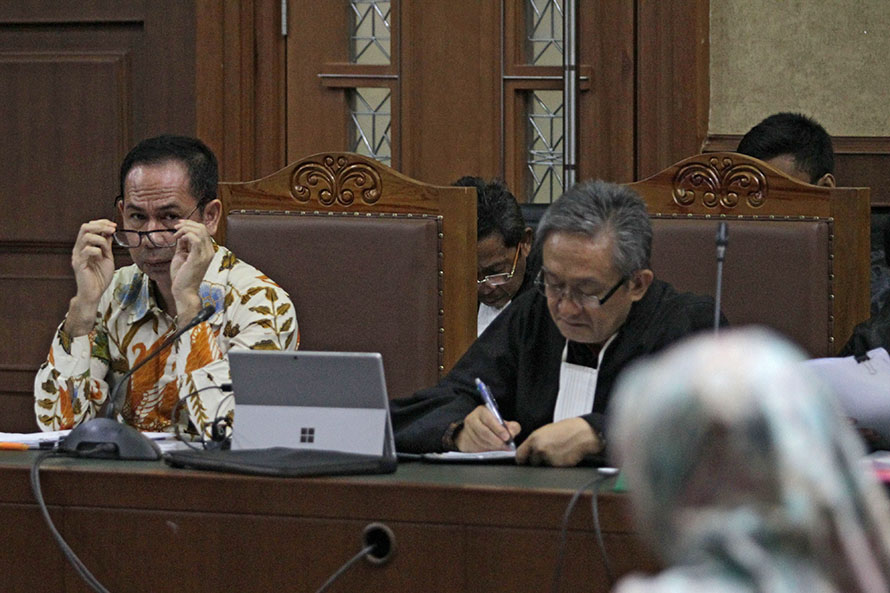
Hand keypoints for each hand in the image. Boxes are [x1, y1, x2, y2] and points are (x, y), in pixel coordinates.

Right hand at [65, 219, 116, 335]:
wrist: (94, 293)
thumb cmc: (100, 277)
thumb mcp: (107, 257)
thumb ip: (106, 245)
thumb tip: (110, 232)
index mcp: (85, 245)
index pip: (89, 227)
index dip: (101, 223)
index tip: (113, 225)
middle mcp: (79, 248)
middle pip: (84, 227)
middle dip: (100, 225)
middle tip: (112, 229)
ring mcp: (78, 256)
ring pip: (85, 237)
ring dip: (99, 237)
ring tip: (106, 245)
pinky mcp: (79, 264)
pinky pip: (86, 251)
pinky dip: (96, 250)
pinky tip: (101, 255)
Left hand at [169, 219, 214, 319]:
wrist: (183, 291)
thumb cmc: (182, 276)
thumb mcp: (182, 256)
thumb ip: (183, 245)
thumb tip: (181, 236)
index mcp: (207, 251)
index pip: (203, 231)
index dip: (190, 224)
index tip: (178, 225)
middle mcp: (209, 251)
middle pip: (203, 228)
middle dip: (187, 224)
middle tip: (175, 227)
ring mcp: (205, 255)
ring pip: (200, 231)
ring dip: (185, 228)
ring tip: (175, 234)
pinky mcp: (198, 258)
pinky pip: (195, 239)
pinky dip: (185, 235)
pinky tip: (178, 239)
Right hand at [454, 405, 520, 451]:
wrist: (476, 429)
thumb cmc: (492, 424)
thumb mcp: (503, 422)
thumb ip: (511, 426)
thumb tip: (512, 433)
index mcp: (482, 411)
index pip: (490, 420)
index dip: (499, 429)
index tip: (507, 437)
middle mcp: (472, 419)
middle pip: (484, 432)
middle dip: (497, 441)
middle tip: (505, 445)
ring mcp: (468, 431)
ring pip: (481, 441)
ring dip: (493, 446)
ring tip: (502, 448)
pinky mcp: (466, 441)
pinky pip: (477, 448)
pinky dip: (487, 450)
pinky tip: (494, 450)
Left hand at [515, 417, 601, 466]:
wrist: (582, 434)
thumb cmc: (566, 430)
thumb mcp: (545, 432)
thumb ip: (534, 442)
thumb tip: (528, 451)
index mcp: (534, 439)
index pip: (520, 455)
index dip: (522, 459)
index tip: (524, 461)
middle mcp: (539, 449)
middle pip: (532, 462)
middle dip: (538, 460)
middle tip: (549, 452)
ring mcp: (548, 458)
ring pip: (543, 466)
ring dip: (548, 463)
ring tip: (558, 452)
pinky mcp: (557, 465)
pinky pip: (554, 468)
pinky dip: (558, 465)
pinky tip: (564, 455)